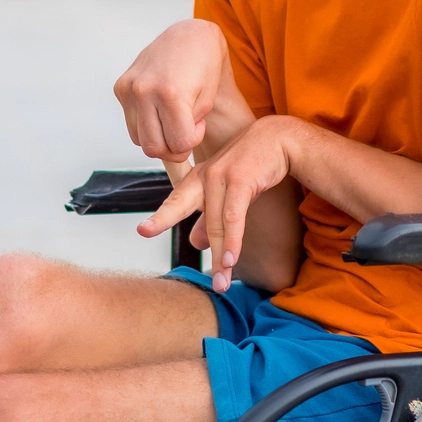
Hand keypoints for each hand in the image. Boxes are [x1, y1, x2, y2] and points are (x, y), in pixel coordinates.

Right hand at [114, 19, 240, 161]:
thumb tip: (167, 151)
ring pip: (138, 140)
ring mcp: (129, 88)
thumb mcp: (206, 103)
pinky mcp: (120, 87)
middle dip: (172, 148)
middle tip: (184, 131)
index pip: (178, 144)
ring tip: (172, 119)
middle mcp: (144, 90)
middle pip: (153, 148)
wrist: (189, 37)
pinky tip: (159, 108)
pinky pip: (131, 123)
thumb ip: (187, 131)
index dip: (191, 141)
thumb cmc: (204, 67)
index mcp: (170, 94)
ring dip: (157, 137)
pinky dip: (146, 123)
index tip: (198, 125)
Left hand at [138, 116, 303, 290]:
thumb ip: (211, 219)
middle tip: (204, 281)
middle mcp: (205, 176)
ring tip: (223, 282)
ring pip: (216, 224)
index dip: (160, 217)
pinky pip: (233, 216)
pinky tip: (230, 259)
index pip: (176, 201)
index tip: (143, 231)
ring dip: (220, 256)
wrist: (278, 138)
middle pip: (196, 218)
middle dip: (201, 252)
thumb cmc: (252, 166)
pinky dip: (232, 240)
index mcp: (197, 179)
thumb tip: (195, 243)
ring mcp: (221, 176)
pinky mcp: (241, 179)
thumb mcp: (229, 193)